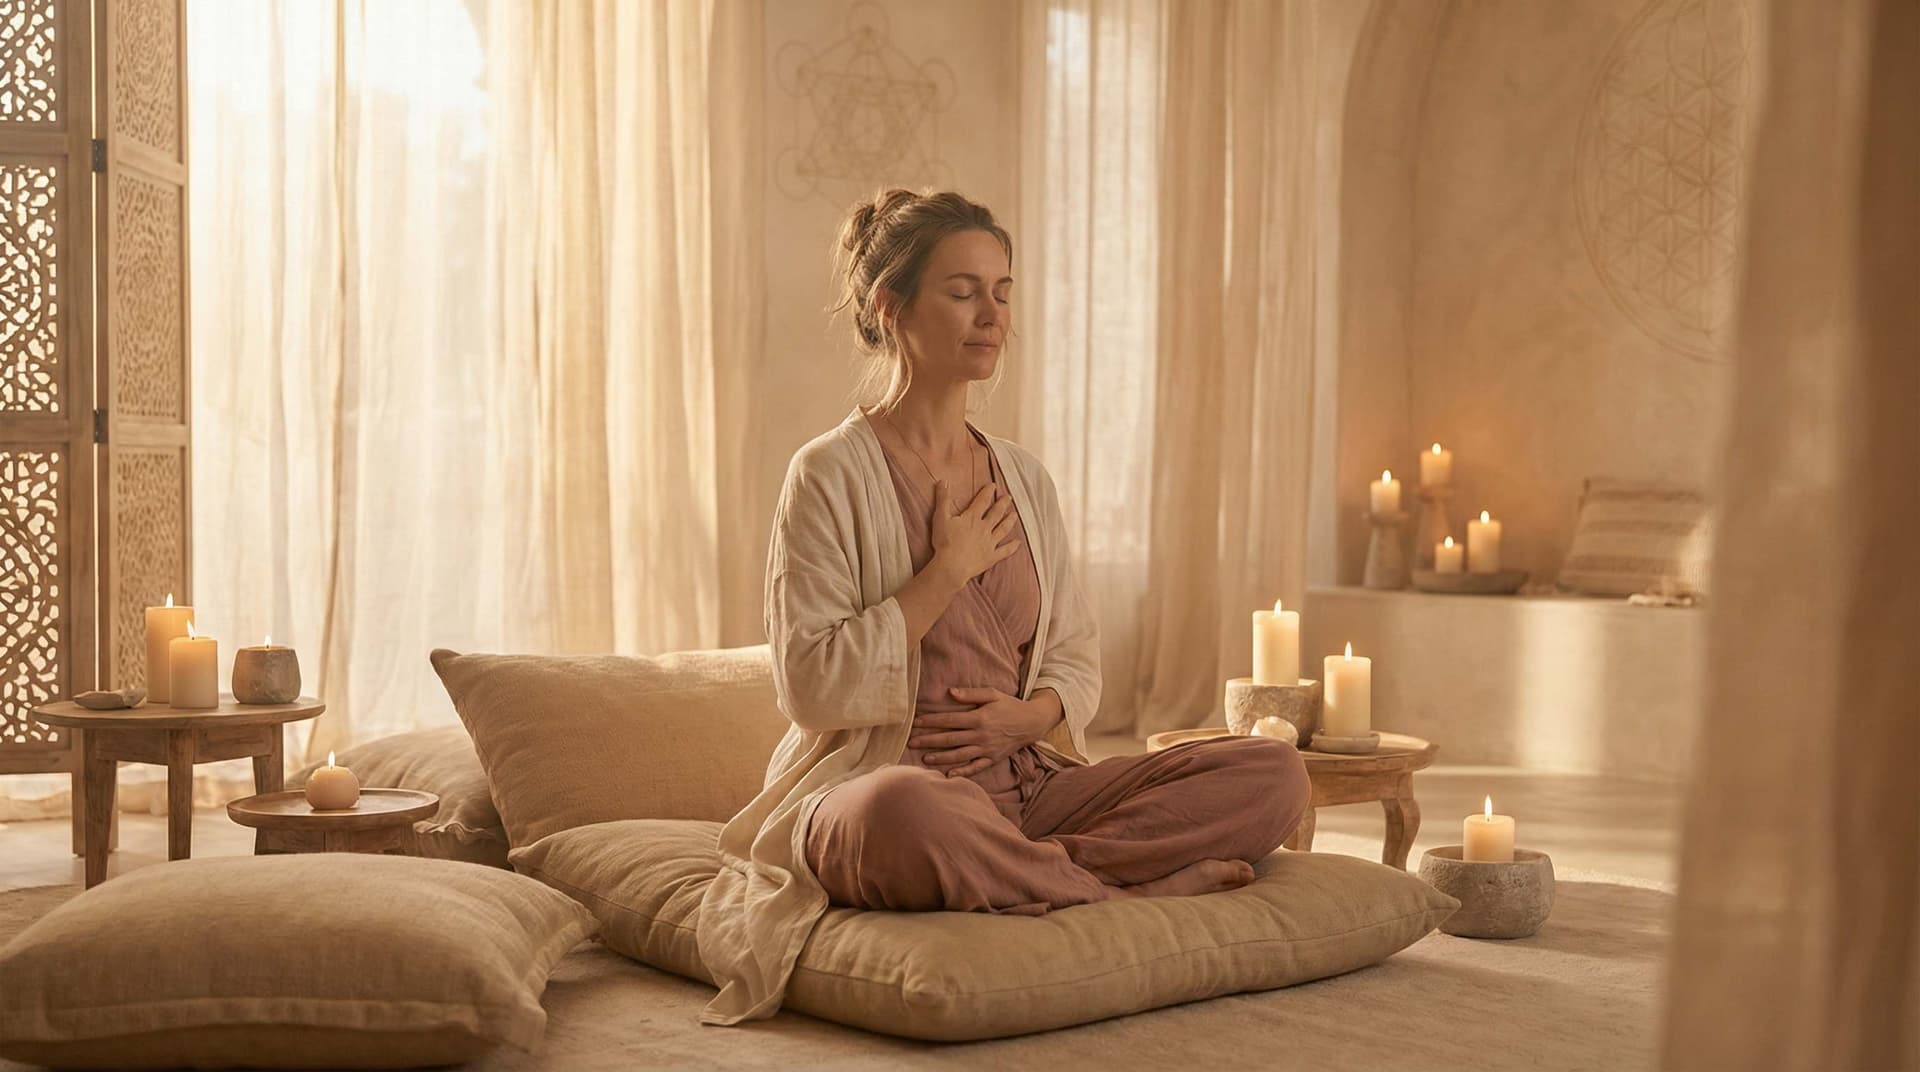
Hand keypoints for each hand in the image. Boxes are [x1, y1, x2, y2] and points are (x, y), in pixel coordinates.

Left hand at [908, 687, 1055, 778]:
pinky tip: (949, 774)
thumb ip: (971, 693)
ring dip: (940, 758)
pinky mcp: (992, 759)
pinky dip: (963, 772)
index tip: (915, 723)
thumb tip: (950, 692)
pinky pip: (975, 767)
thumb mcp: (993, 693)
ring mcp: (986, 749)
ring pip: (959, 755)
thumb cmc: (1010, 705)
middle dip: (929, 741)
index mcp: (979, 718)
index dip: (931, 722)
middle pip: (950, 739)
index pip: (949, 720)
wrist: (1032, 722)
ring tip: (924, 759)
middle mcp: (981, 735)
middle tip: (911, 743)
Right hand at [929, 480, 1019, 586]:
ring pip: (1003, 529)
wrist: (952, 565)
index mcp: (972, 518)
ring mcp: (989, 543)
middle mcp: (984, 528)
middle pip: (996, 513)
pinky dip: (1012, 547)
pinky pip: (1004, 551)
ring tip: (1014, 515)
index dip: (987, 492)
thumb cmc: (945, 542)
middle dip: (1002, 504)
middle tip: (1008, 497)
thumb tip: (943, 481)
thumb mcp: (940, 517)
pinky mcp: (991, 557)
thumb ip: (943, 499)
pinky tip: (1018, 543)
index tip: (993, 486)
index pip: (982, 501)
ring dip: (1009, 521)